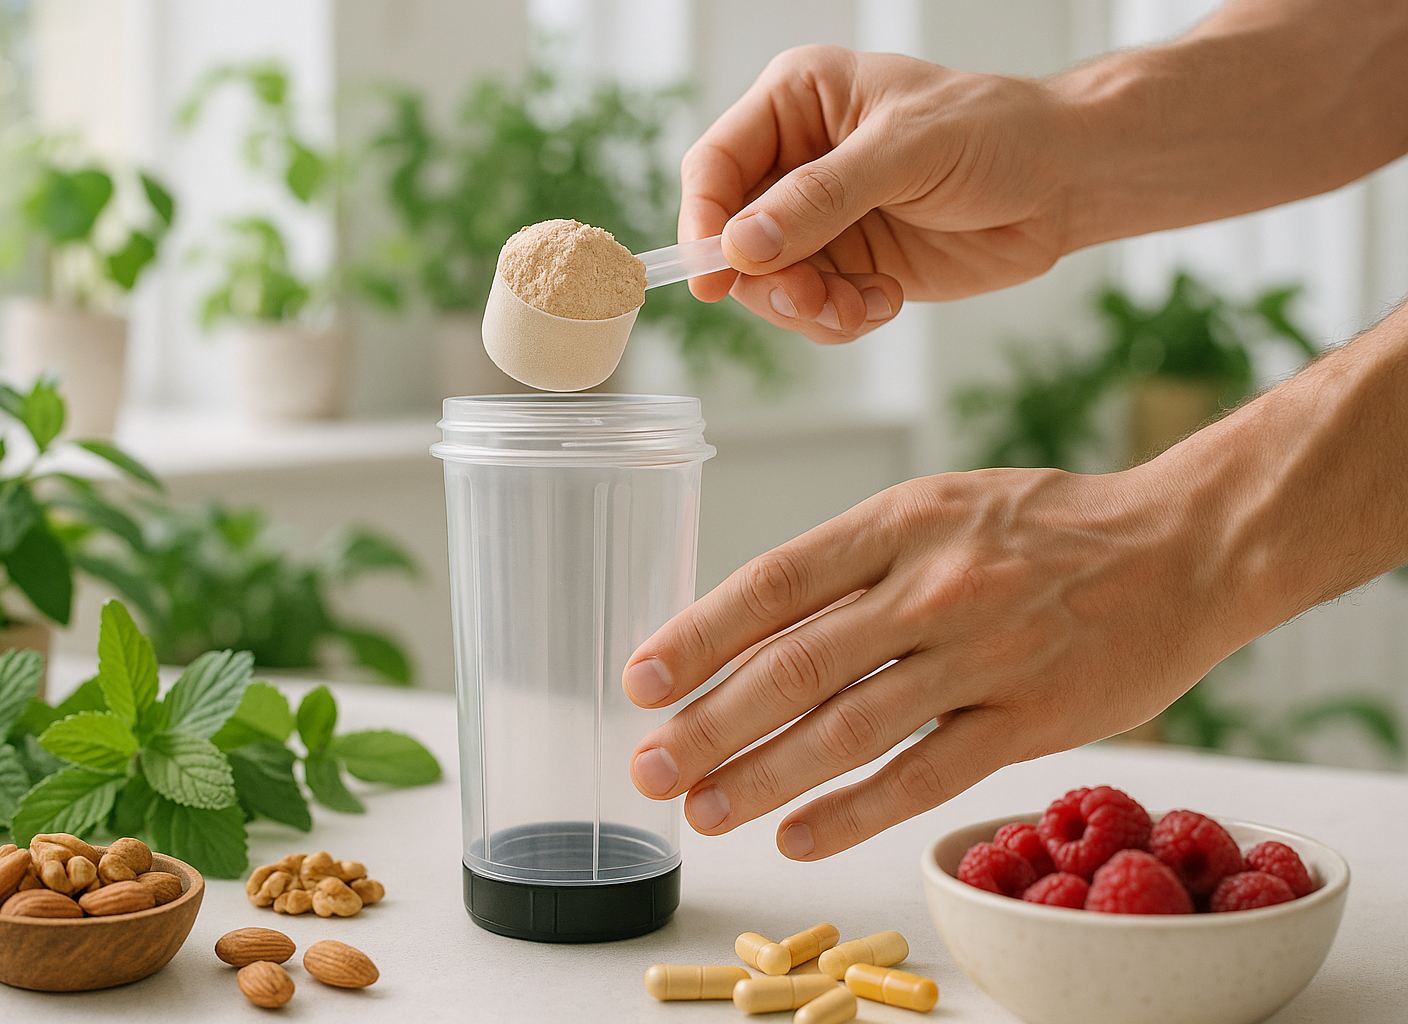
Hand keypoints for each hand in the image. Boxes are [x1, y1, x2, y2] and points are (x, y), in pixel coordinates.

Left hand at [623, 463, 1246, 859]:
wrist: (1181, 548)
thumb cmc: (1042, 528)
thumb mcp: (937, 510)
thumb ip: (851, 568)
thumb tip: (748, 631)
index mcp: (898, 523)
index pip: (773, 583)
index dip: (697, 635)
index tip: (640, 679)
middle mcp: (931, 587)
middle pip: (796, 665)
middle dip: (709, 723)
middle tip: (650, 766)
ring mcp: (982, 656)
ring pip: (849, 728)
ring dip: (764, 777)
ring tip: (704, 812)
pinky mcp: (1028, 721)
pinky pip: (923, 775)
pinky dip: (854, 812)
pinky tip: (798, 837)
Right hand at [681, 45, 1077, 342]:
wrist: (1064, 182)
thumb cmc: (996, 133)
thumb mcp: (907, 152)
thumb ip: (821, 198)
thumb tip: (742, 245)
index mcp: (796, 103)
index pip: (714, 166)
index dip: (702, 223)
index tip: (713, 279)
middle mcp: (796, 161)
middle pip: (731, 239)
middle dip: (769, 281)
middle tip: (814, 301)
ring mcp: (820, 218)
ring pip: (768, 283)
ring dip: (808, 308)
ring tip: (863, 306)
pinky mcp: (848, 264)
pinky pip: (810, 309)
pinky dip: (839, 319)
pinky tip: (885, 301)